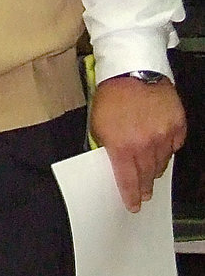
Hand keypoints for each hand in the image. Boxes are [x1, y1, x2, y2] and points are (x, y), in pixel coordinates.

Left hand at [90, 74, 186, 211]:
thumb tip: (114, 163)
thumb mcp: (98, 123)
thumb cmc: (111, 95)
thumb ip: (106, 146)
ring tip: (150, 171)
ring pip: (162, 163)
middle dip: (144, 186)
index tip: (133, 206)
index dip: (130, 195)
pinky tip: (160, 146)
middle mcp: (144, 144)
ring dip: (154, 168)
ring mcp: (163, 135)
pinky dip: (167, 148)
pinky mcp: (177, 125)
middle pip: (147, 175)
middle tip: (144, 194)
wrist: (132, 70)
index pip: (128, 180)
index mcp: (121, 146)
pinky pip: (174, 146)